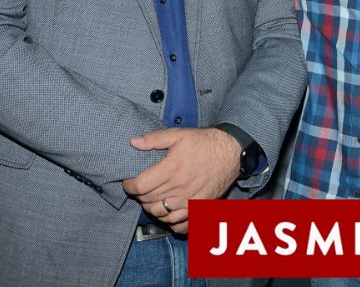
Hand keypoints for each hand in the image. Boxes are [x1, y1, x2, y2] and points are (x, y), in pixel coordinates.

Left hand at [123, 127, 240, 231]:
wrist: (231, 152)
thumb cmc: (205, 142)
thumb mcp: (179, 134)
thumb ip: (154, 139)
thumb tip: (133, 142)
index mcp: (170, 169)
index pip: (140, 186)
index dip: (129, 186)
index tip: (128, 182)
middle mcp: (178, 188)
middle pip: (148, 201)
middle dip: (139, 196)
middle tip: (140, 188)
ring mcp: (189, 201)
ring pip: (160, 215)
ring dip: (151, 209)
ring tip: (151, 200)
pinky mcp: (199, 208)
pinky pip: (180, 225)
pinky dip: (170, 223)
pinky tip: (168, 213)